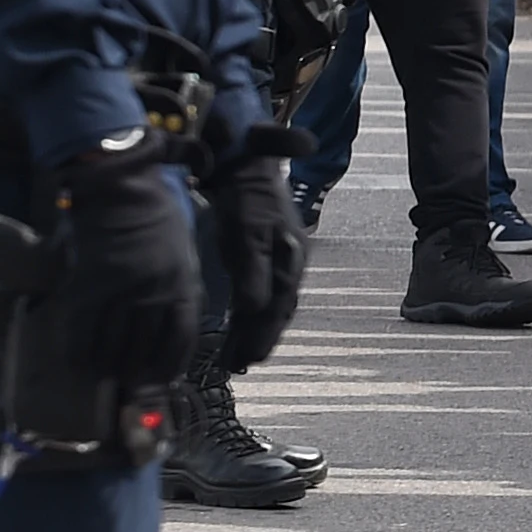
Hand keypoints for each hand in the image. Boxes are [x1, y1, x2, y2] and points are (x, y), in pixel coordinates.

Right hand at [45, 128, 203, 386]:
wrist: (121, 190)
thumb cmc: (156, 221)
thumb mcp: (181, 257)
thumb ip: (177, 293)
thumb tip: (167, 333)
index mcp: (182, 285)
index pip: (180, 340)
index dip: (170, 368)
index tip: (162, 383)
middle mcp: (153, 293)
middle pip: (144, 349)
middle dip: (136, 373)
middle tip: (128, 383)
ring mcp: (120, 291)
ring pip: (112, 345)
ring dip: (108, 367)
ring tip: (106, 375)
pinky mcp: (87, 285)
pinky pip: (81, 330)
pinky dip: (79, 352)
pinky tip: (80, 363)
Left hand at [210, 147, 308, 376]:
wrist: (247, 165)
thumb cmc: (246, 199)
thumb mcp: (248, 234)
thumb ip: (252, 271)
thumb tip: (254, 309)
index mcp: (290, 261)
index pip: (278, 308)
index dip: (262, 335)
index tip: (246, 360)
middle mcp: (291, 264)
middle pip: (278, 311)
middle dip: (260, 340)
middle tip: (240, 366)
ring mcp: (282, 259)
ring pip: (274, 304)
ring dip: (258, 331)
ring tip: (241, 358)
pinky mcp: (268, 255)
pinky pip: (267, 292)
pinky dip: (255, 314)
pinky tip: (243, 326)